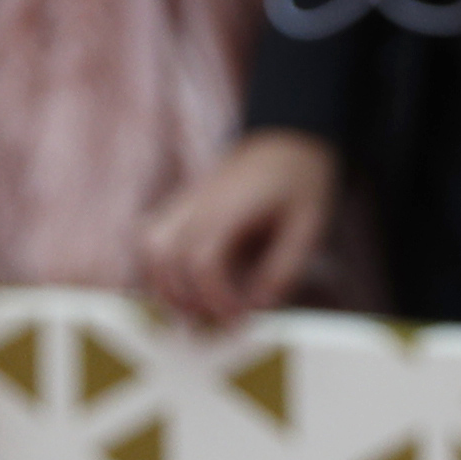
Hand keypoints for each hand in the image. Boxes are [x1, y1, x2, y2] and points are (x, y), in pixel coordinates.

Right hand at [140, 131, 337, 330]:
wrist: (288, 139)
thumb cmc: (301, 183)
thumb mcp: (309, 225)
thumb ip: (284, 267)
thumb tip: (257, 307)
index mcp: (232, 205)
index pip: (203, 259)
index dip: (215, 296)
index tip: (239, 318)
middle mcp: (199, 201)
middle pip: (166, 257)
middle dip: (187, 298)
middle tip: (221, 320)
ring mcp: (184, 201)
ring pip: (151, 249)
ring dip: (168, 286)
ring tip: (203, 309)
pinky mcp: (179, 205)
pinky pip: (151, 238)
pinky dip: (161, 268)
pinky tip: (189, 287)